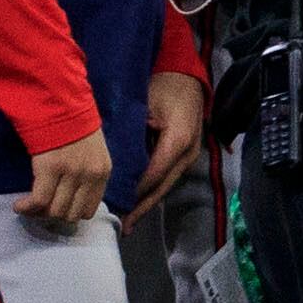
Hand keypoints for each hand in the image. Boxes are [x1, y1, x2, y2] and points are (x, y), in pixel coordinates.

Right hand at [19, 130, 112, 234]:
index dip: (71, 214)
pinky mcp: (50, 168)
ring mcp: (71, 172)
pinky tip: (19, 205)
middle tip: (39, 209)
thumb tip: (73, 200)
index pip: (90, 210)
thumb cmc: (74, 128)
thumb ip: (88, 175)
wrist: (60, 105)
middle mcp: (90, 175)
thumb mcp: (93, 153)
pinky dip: (27, 207)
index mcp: (103, 172)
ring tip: (28, 206)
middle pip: (71, 214)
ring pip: (55, 210)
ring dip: (38, 213)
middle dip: (53, 216)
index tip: (56, 209)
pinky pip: (40, 200)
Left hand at [129, 73, 208, 216]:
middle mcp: (187, 154)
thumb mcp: (147, 106)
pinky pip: (166, 176)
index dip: (134, 191)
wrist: (186, 76)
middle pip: (162, 187)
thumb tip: (115, 159)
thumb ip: (134, 132)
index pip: (153, 175)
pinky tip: (139, 200)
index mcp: (178, 142)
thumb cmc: (164, 87)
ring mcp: (188, 156)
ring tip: (129, 220)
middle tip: (124, 226)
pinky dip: (152, 189)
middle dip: (142, 207)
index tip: (114, 205)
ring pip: (165, 185)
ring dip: (147, 202)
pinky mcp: (184, 154)